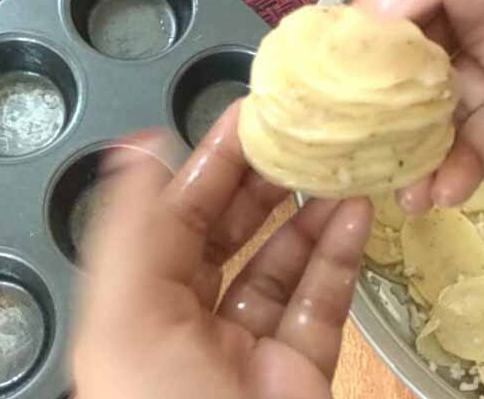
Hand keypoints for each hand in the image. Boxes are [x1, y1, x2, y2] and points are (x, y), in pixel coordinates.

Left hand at [71, 103, 371, 398]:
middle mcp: (188, 319)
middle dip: (264, 180)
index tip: (253, 113)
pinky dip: (339, 258)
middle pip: (228, 232)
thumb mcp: (125, 317)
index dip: (210, 162)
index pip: (175, 216)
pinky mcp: (301, 371)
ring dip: (309, 212)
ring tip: (342, 162)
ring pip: (280, 263)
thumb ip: (132, 225)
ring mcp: (248, 346)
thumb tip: (136, 144)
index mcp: (137, 303)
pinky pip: (320, 304)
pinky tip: (358, 215)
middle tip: (306, 130)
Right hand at [352, 0, 483, 212]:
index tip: (327, 84)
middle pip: (407, 55)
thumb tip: (370, 10)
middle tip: (347, 148)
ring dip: (412, 143)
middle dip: (374, 101)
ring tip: (391, 186)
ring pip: (441, 102)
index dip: (358, 35)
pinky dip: (462, 164)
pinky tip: (440, 190)